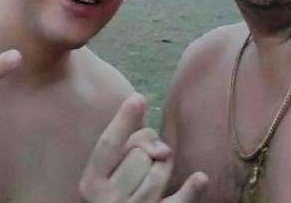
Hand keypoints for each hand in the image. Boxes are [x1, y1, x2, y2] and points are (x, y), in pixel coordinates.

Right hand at [79, 93, 207, 201]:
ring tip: (157, 172)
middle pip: (139, 155)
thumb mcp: (107, 172)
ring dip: (164, 167)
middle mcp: (108, 200)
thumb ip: (124, 145)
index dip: (123, 120)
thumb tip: (154, 135)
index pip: (108, 145)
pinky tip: (200, 178)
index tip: (138, 98)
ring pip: (158, 173)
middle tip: (145, 162)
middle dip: (148, 151)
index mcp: (90, 183)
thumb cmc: (114, 194)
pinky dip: (190, 190)